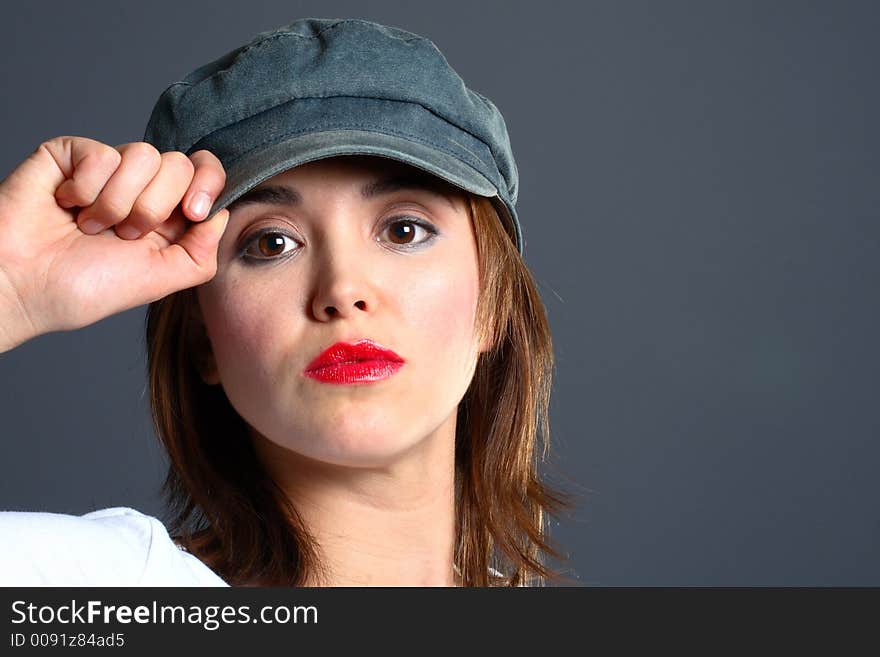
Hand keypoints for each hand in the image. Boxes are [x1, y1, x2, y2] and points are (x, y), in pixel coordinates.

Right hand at [0, 136, 227, 348]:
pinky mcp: (74, 154)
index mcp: (168, 216)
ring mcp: (108, 169)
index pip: (206, 175)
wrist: (22, 284)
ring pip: (144, 155)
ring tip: (92, 226)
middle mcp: (142, 188)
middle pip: (180, 164)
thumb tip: (222, 214)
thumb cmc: (84, 287)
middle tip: (124, 234)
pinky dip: (86, 188)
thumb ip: (201, 252)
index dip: (208, 185)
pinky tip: (67, 206)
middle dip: (155, 206)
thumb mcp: (159, 280)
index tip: (192, 212)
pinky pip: (104, 153)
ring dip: (118, 203)